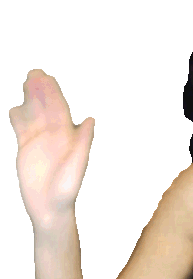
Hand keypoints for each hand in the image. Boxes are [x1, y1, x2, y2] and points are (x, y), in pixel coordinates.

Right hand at [9, 70, 94, 227]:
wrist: (50, 207)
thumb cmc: (67, 189)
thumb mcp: (77, 165)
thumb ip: (83, 142)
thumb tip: (91, 119)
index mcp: (69, 136)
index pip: (60, 110)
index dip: (54, 94)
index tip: (46, 78)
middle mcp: (56, 135)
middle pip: (46, 108)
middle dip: (41, 90)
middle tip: (34, 71)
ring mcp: (40, 140)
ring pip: (34, 114)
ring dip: (30, 99)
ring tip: (26, 80)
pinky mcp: (27, 148)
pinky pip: (21, 128)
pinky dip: (18, 117)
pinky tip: (15, 106)